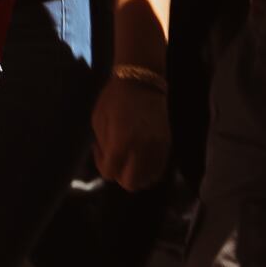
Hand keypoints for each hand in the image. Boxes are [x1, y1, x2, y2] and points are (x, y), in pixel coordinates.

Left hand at [91, 73, 169, 191]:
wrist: (141, 83)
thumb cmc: (113, 99)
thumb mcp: (98, 120)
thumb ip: (103, 145)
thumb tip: (107, 161)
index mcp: (121, 142)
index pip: (110, 172)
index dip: (102, 165)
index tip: (99, 149)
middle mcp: (142, 149)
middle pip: (131, 183)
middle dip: (119, 176)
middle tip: (114, 160)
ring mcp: (157, 149)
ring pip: (148, 179)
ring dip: (135, 174)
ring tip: (128, 159)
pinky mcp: (167, 146)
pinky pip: (159, 170)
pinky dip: (149, 170)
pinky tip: (140, 159)